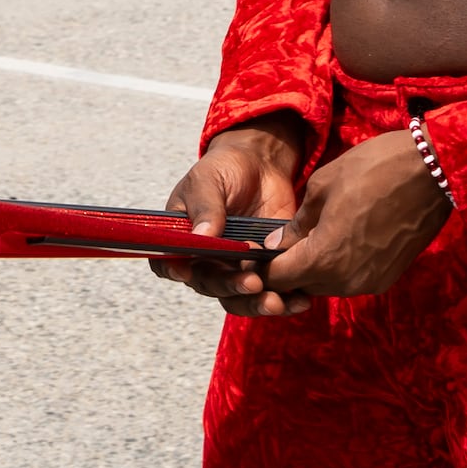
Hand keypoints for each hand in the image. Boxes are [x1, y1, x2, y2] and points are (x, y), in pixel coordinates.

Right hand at [153, 116, 309, 312]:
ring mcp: (236, 266)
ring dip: (257, 304)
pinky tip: (299, 300)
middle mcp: (207, 259)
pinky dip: (285, 299)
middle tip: (252, 283)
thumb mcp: (208, 180)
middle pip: (211, 286)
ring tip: (277, 303)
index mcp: (184, 239)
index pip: (167, 262)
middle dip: (231, 288)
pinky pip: (271, 290)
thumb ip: (205, 207)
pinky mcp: (265, 267)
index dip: (173, 270)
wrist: (261, 163)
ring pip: (240, 297)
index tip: (186, 272)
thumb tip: (203, 236)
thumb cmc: (224, 168)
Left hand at [256, 128, 452, 305]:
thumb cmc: (373, 169)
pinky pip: (352, 279)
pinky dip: (339, 266)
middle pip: (302, 285)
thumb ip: (296, 223)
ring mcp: (371, 281)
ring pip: (328, 284)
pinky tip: (339, 238)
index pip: (278, 278)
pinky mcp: (389, 276)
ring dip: (314, 268)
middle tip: (280, 243)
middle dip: (288, 268)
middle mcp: (347, 281)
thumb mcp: (322, 186)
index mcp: (324, 259)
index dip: (263, 266)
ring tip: (309, 237)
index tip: (255, 252)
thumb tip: (278, 243)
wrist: (433, 170)